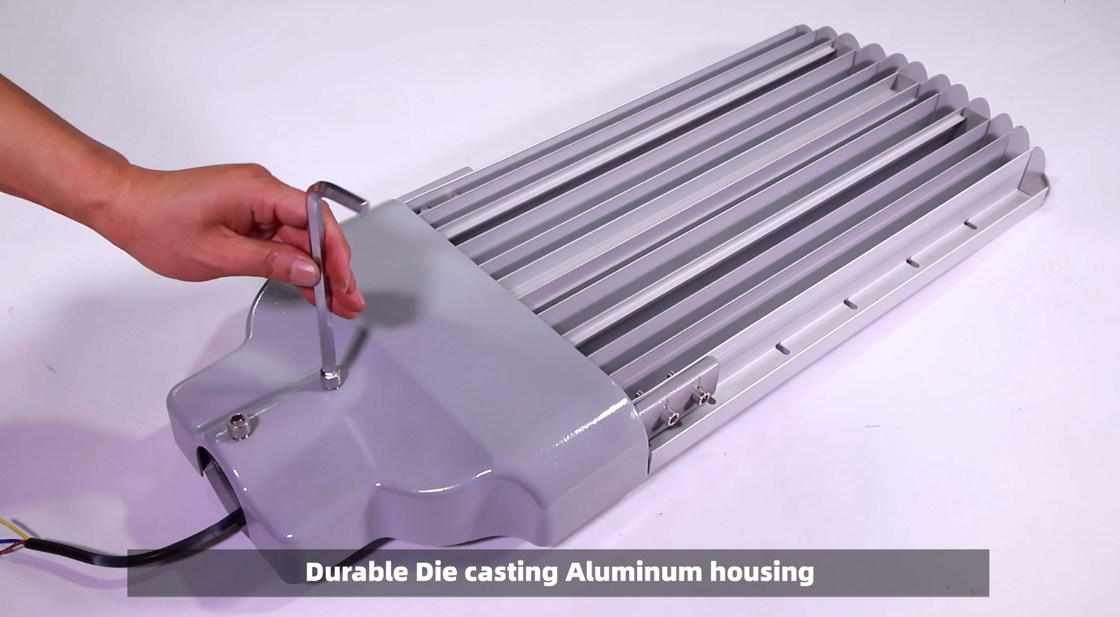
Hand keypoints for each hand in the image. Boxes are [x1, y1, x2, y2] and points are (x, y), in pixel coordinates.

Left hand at [99, 163, 365, 317]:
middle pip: (312, 230)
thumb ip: (270, 262)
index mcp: (257, 190)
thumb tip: (309, 271)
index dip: (333, 251)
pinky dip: (295, 263)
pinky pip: (281, 238)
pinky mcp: (247, 213)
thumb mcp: (217, 254)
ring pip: (299, 238)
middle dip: (332, 267)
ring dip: (318, 270)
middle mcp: (261, 190)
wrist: (124, 207)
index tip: (342, 281)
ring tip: (336, 301)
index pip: (314, 217)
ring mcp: (255, 201)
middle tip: (347, 300)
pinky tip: (311, 287)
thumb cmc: (157, 222)